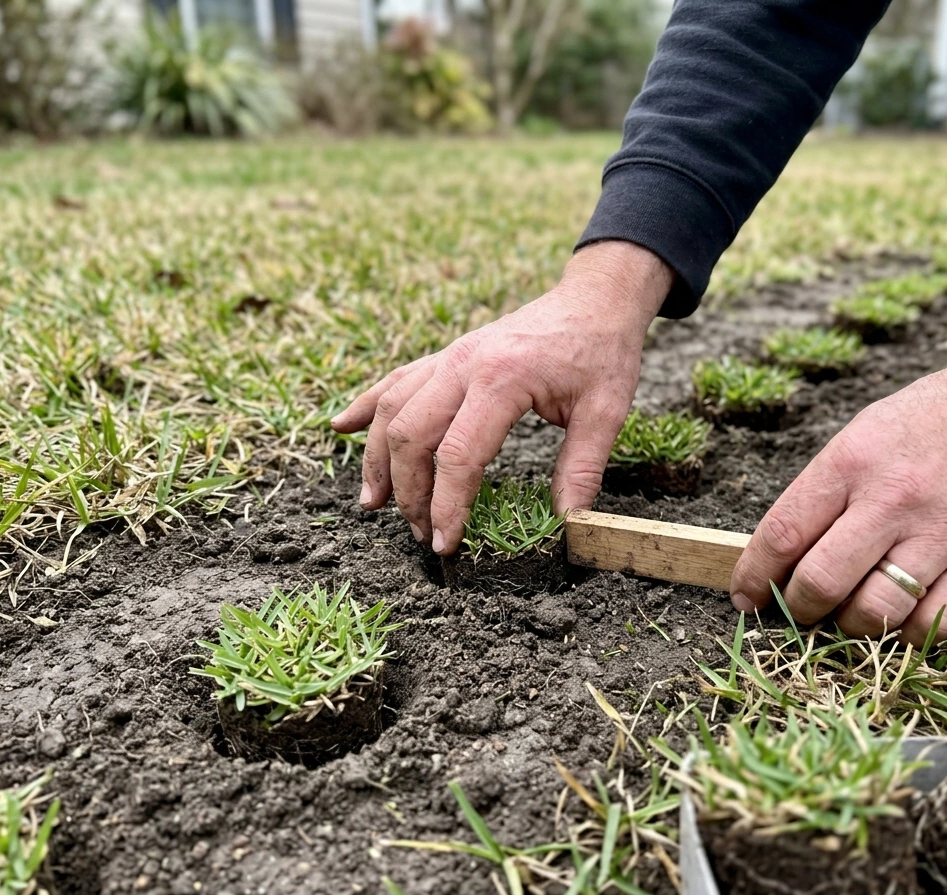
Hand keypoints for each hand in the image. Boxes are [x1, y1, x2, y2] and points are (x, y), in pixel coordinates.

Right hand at [332, 241, 672, 554]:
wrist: (594, 297)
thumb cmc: (602, 352)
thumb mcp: (606, 412)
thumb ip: (582, 468)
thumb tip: (567, 525)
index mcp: (503, 379)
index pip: (458, 455)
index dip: (447, 506)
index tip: (446, 545)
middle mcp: (464, 364)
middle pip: (412, 435)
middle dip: (408, 493)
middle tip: (420, 535)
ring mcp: (450, 356)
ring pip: (393, 409)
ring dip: (377, 459)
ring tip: (372, 503)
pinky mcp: (447, 354)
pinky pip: (396, 380)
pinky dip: (366, 406)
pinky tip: (340, 429)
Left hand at [730, 293, 946, 643]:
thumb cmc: (930, 418)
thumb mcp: (861, 433)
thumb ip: (823, 491)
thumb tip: (780, 554)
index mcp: (851, 462)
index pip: (783, 533)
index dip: (754, 575)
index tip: (744, 597)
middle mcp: (892, 499)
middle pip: (821, 581)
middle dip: (797, 608)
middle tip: (797, 611)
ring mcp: (942, 532)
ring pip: (875, 612)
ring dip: (850, 627)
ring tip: (849, 616)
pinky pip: (936, 623)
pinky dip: (907, 635)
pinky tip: (898, 620)